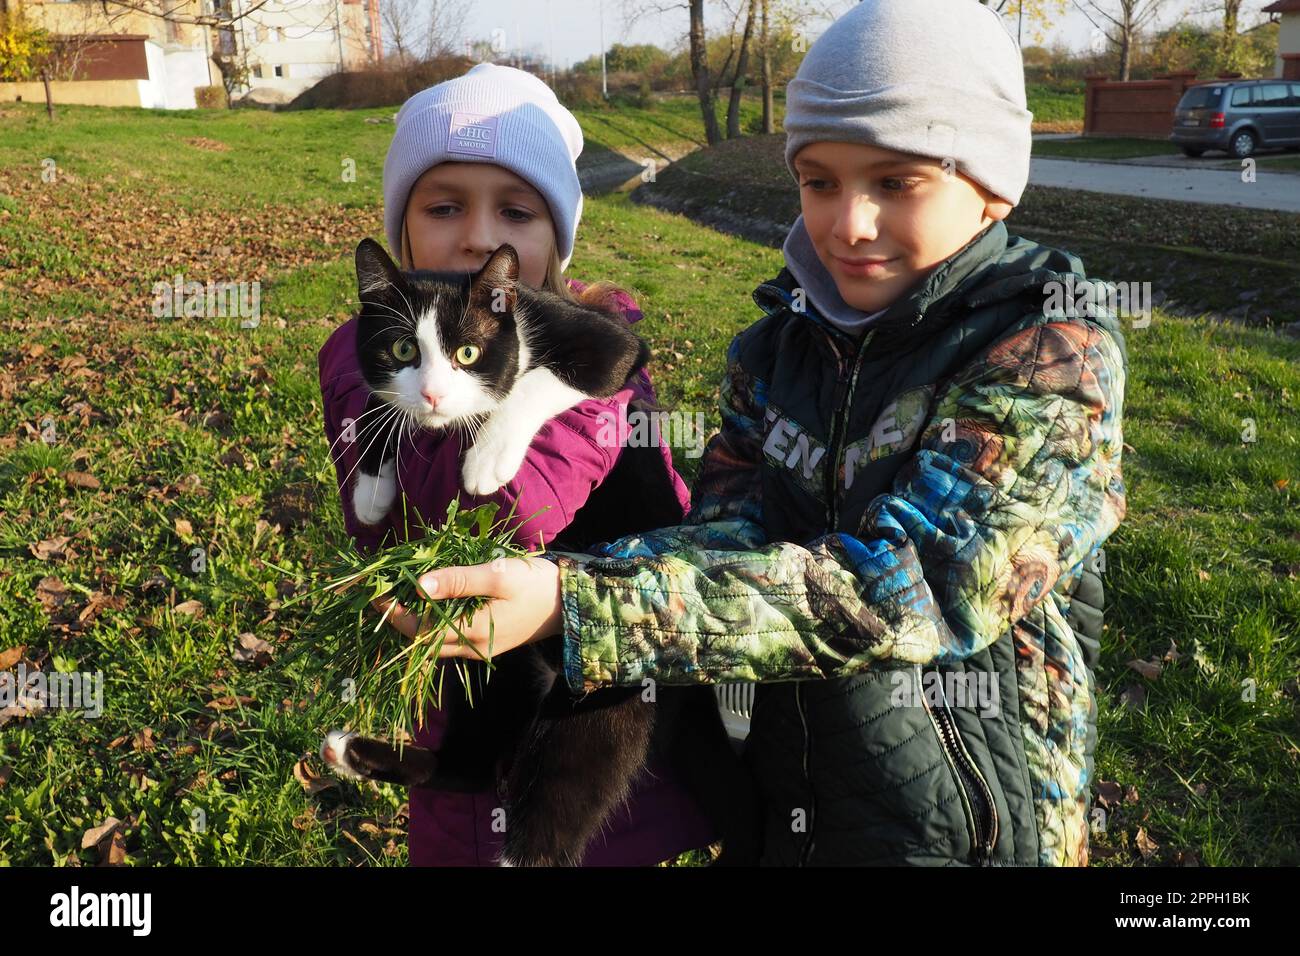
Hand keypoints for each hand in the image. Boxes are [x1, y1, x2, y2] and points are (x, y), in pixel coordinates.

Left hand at [368, 556, 562, 658]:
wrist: (569, 604)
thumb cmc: (535, 585)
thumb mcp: (498, 575)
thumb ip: (458, 580)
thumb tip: (419, 585)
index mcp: (470, 632)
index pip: (418, 629)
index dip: (392, 612)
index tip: (375, 592)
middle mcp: (470, 647)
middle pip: (421, 640)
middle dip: (398, 618)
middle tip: (382, 592)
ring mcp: (478, 648)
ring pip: (433, 642)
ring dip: (414, 622)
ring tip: (399, 596)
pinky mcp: (485, 642)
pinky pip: (448, 639)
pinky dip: (432, 623)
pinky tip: (430, 603)